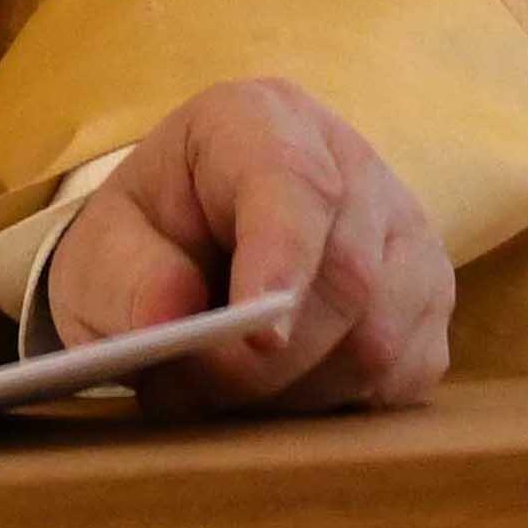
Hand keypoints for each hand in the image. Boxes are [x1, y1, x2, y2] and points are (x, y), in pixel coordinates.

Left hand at [39, 79, 451, 414]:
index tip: (257, 332)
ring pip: (381, 337)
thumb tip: (170, 316)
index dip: (282, 258)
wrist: (185, 253)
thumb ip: (123, 278)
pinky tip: (282, 391)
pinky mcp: (428, 301)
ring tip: (223, 391)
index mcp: (262, 120)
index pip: (294, 183)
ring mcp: (404, 233)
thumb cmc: (145, 244)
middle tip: (188, 392)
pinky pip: (405, 377)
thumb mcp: (100, 251)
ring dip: (296, 393)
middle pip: (347, 274)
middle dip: (267, 361)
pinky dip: (339, 407)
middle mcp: (352, 164)